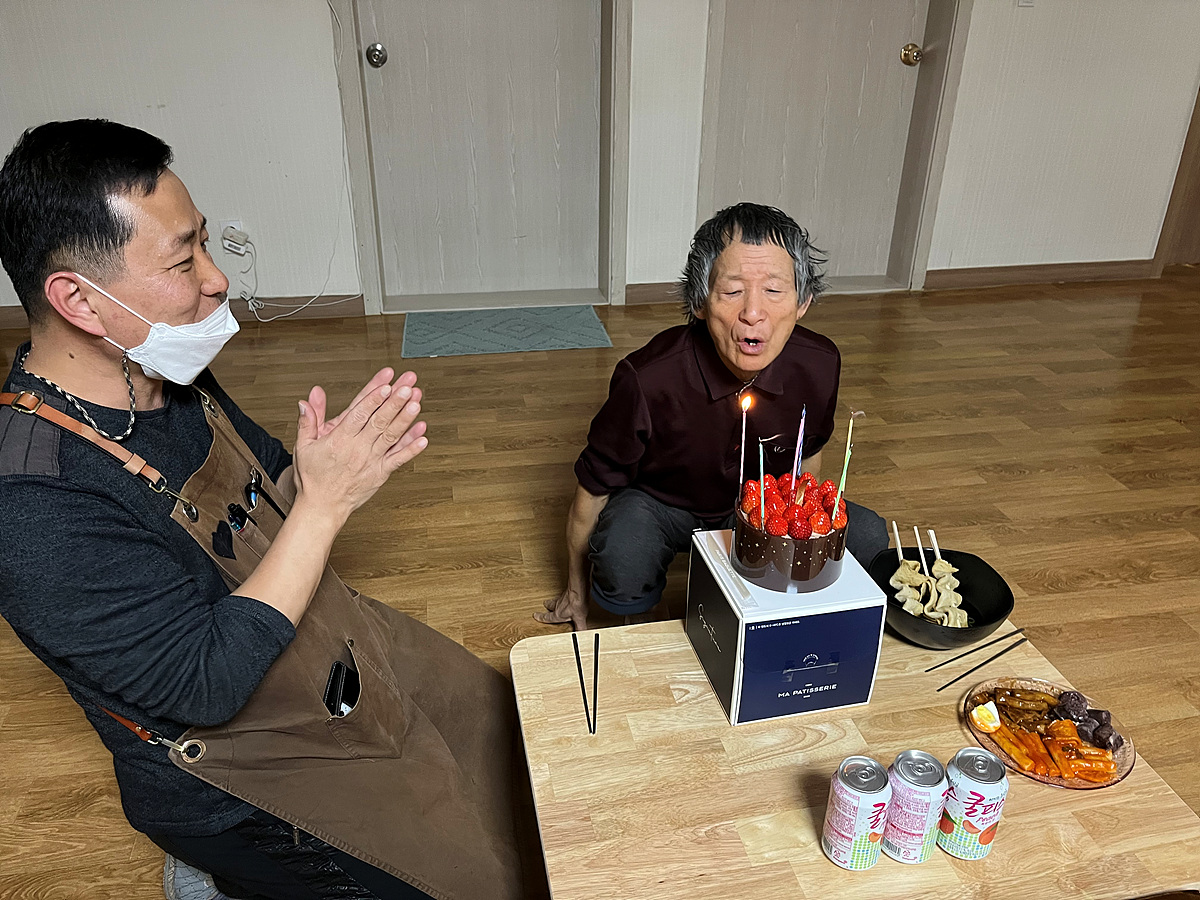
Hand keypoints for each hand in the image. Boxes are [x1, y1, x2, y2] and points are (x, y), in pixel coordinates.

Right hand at [292, 370, 428, 525]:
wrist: (322, 507)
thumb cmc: (314, 477)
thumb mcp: (304, 446)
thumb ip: (308, 421)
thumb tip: (306, 401)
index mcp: (340, 440)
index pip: (359, 414)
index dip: (374, 399)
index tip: (385, 385)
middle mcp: (358, 449)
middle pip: (379, 421)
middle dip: (395, 403)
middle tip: (408, 387)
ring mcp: (371, 461)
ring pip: (391, 437)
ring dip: (405, 419)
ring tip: (417, 403)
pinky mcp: (380, 473)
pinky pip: (398, 459)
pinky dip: (412, 448)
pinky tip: (423, 436)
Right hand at [534, 584, 587, 629]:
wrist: (579, 590)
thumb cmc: (576, 604)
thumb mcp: (579, 619)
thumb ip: (580, 628)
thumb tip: (581, 635)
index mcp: (558, 614)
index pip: (547, 617)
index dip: (541, 617)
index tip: (535, 615)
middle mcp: (558, 606)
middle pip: (550, 606)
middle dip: (547, 606)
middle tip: (545, 604)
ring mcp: (562, 598)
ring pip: (556, 600)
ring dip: (554, 600)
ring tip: (553, 600)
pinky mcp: (568, 592)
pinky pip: (563, 595)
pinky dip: (564, 596)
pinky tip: (568, 596)